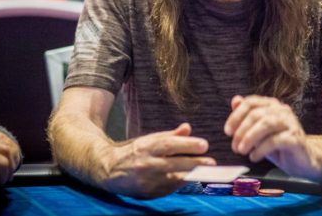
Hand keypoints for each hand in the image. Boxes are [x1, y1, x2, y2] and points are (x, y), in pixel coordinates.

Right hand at [98, 123, 215, 197]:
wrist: (109, 170)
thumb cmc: (135, 152)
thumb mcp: (150, 139)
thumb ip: (171, 136)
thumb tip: (188, 128)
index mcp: (147, 146)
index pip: (169, 145)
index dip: (188, 144)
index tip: (204, 145)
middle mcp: (146, 163)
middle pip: (174, 163)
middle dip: (195, 163)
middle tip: (212, 162)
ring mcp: (146, 180)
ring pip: (173, 178)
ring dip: (191, 175)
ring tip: (206, 172)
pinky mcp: (147, 193)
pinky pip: (168, 189)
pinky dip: (180, 184)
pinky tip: (190, 179)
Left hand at [224, 95, 312, 176]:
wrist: (303, 161)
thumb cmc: (279, 145)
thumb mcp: (259, 131)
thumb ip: (247, 116)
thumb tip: (235, 100)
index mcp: (272, 105)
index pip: (251, 102)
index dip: (236, 116)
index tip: (227, 131)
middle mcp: (282, 110)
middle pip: (256, 114)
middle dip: (241, 131)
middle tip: (234, 146)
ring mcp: (291, 123)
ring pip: (266, 124)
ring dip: (250, 138)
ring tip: (242, 151)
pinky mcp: (295, 138)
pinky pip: (275, 141)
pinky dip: (261, 149)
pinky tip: (254, 157)